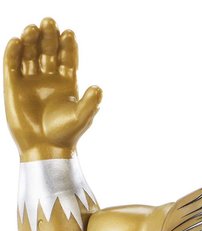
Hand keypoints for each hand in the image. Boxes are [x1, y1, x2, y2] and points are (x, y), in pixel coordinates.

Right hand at [4, 18, 101, 159]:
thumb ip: (90, 102)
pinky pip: (12, 64)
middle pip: (48, 51)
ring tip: (33, 28)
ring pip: (30, 54)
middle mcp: (49, 78)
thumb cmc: (66, 134)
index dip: (67, 45)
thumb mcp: (81, 117)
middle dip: (49, 36)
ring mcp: (31, 80)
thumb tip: (99, 87)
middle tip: (49, 21)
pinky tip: (16, 41)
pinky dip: (13, 52)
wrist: (46, 147)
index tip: (69, 33)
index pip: (67, 59)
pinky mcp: (14, 85)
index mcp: (66, 83)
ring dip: (30, 40)